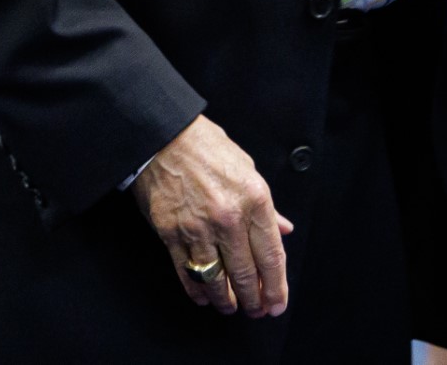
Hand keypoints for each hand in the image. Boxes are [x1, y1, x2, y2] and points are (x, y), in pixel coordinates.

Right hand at [131, 115, 292, 318]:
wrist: (164, 136)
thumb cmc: (207, 147)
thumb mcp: (247, 168)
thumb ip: (266, 206)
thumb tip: (282, 230)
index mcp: (254, 199)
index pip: (271, 255)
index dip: (277, 286)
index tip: (277, 303)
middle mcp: (229, 218)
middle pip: (246, 274)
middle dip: (254, 299)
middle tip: (257, 310)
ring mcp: (198, 228)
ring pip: (216, 280)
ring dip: (226, 301)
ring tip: (231, 308)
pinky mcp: (171, 233)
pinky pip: (187, 273)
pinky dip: (197, 291)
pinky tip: (204, 298)